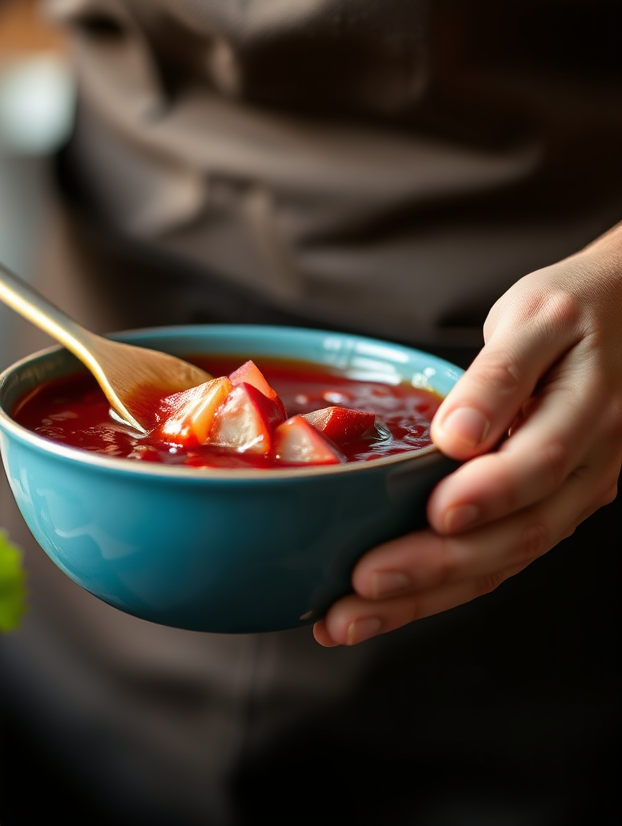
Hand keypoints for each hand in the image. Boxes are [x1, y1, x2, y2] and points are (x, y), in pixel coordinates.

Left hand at [314, 229, 621, 646]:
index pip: (539, 465)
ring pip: (502, 561)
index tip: (437, 514)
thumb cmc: (569, 312)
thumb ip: (500, 376)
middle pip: (516, 534)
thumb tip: (457, 437)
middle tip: (359, 590)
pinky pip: (497, 558)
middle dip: (436, 569)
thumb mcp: (534, 318)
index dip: (490, 493)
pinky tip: (381, 605)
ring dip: (425, 597)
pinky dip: (439, 587)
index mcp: (586, 413)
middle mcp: (587, 468)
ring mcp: (569, 497)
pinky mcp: (544, 510)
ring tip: (347, 621)